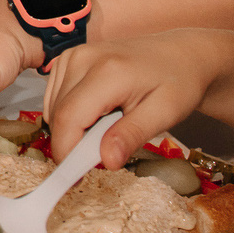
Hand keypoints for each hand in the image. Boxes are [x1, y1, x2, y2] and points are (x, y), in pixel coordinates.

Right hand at [39, 31, 233, 169]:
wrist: (181, 53)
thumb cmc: (178, 83)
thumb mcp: (165, 113)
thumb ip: (132, 135)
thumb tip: (106, 162)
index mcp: (108, 72)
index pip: (69, 118)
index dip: (66, 152)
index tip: (75, 180)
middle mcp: (82, 58)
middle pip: (58, 114)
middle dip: (72, 143)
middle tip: (103, 155)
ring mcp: (72, 55)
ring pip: (52, 107)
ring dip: (70, 129)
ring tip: (106, 129)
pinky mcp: (67, 58)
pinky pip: (54, 97)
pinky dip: (68, 114)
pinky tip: (96, 114)